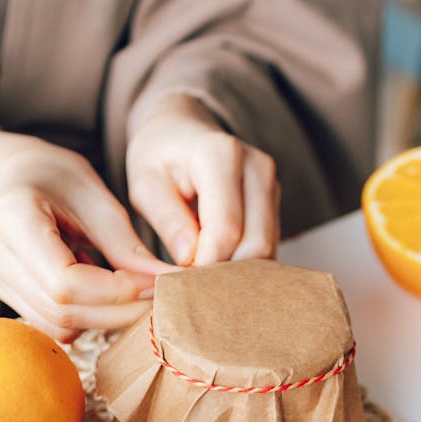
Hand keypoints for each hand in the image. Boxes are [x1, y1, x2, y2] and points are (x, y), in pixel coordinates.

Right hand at [0, 131, 171, 339]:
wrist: (15, 177)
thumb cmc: (58, 179)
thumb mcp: (97, 199)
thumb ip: (126, 246)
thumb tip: (163, 284)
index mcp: (11, 215)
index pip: (66, 282)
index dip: (116, 293)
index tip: (155, 284)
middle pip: (62, 310)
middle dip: (117, 310)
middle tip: (157, 297)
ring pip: (58, 325)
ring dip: (105, 318)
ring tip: (132, 291)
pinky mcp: (4, 294)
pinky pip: (52, 325)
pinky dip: (87, 317)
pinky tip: (101, 292)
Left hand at [126, 94, 279, 266]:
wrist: (181, 133)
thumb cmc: (158, 159)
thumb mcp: (145, 185)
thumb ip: (167, 220)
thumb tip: (189, 258)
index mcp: (220, 155)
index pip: (225, 231)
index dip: (204, 266)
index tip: (180, 281)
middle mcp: (257, 167)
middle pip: (255, 245)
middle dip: (223, 275)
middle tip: (192, 288)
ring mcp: (271, 184)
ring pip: (267, 251)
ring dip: (236, 274)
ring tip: (203, 279)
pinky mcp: (275, 202)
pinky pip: (268, 247)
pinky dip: (245, 266)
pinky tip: (217, 268)